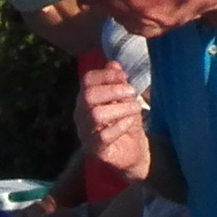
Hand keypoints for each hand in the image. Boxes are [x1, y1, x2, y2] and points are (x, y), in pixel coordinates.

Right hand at [77, 61, 150, 178]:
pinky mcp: (93, 151)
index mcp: (85, 99)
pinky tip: (131, 122)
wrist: (134, 151)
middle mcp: (80, 116)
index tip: (125, 76)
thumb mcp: (125, 98)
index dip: (106, 75)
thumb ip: (118, 82)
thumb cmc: (127, 122)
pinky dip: (120, 126)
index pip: (87, 81)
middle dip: (113, 91)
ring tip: (135, 108)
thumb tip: (114, 65)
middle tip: (132, 93)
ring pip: (96, 116)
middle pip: (88, 96)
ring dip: (120, 108)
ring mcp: (84, 134)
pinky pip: (103, 136)